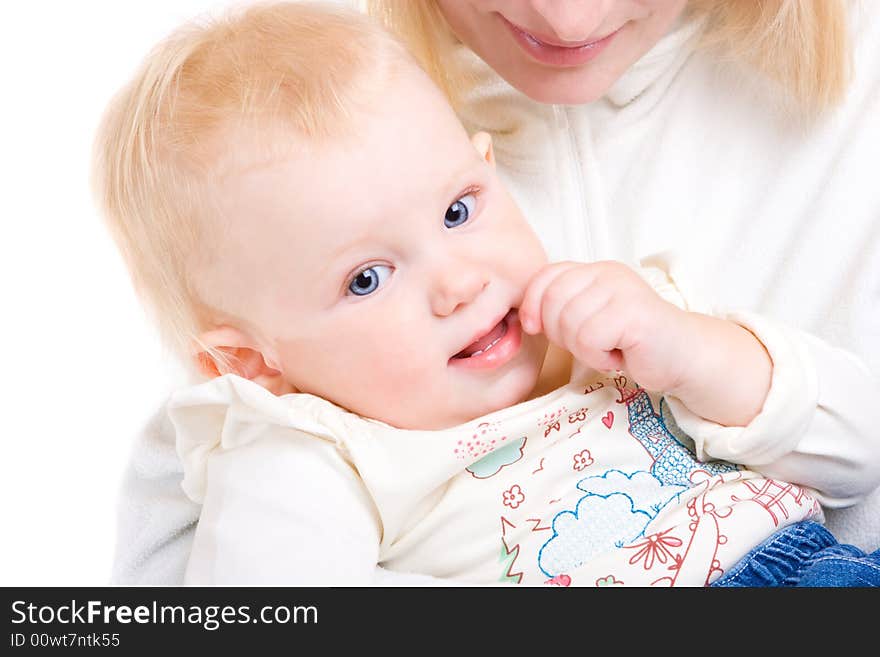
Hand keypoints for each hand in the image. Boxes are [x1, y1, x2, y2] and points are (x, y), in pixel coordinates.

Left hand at [519, 260, 771, 426]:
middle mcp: (608, 273)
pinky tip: (620, 355)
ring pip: (568, 324)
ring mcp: (622, 290)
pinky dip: (599, 357)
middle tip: (589, 344)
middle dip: (559, 334)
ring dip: (584, 349)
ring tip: (609, 348)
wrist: (683, 358)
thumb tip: (526, 317)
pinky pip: (588, 339)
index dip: (532, 304)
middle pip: (551, 302)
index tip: (536, 328)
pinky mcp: (633, 314)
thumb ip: (562, 309)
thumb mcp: (590, 319)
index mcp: (594, 270)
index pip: (544, 276)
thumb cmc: (632, 343)